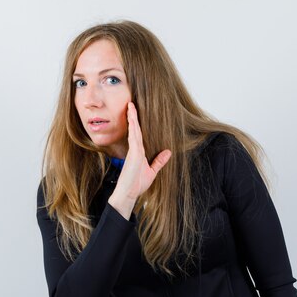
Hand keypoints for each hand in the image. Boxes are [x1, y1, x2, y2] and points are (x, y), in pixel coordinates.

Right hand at [109, 102, 171, 216]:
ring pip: (134, 131)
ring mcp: (134, 151)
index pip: (138, 133)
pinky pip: (134, 138)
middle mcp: (135, 149)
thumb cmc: (136, 184)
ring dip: (132, 118)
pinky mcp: (134, 154)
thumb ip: (159, 161)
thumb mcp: (152, 172)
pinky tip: (133, 119)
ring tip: (131, 106)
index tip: (134, 112)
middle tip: (131, 103)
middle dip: (133, 116)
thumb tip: (168, 152)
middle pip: (134, 129)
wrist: (128, 193)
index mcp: (139, 152)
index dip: (136, 122)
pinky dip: (134, 128)